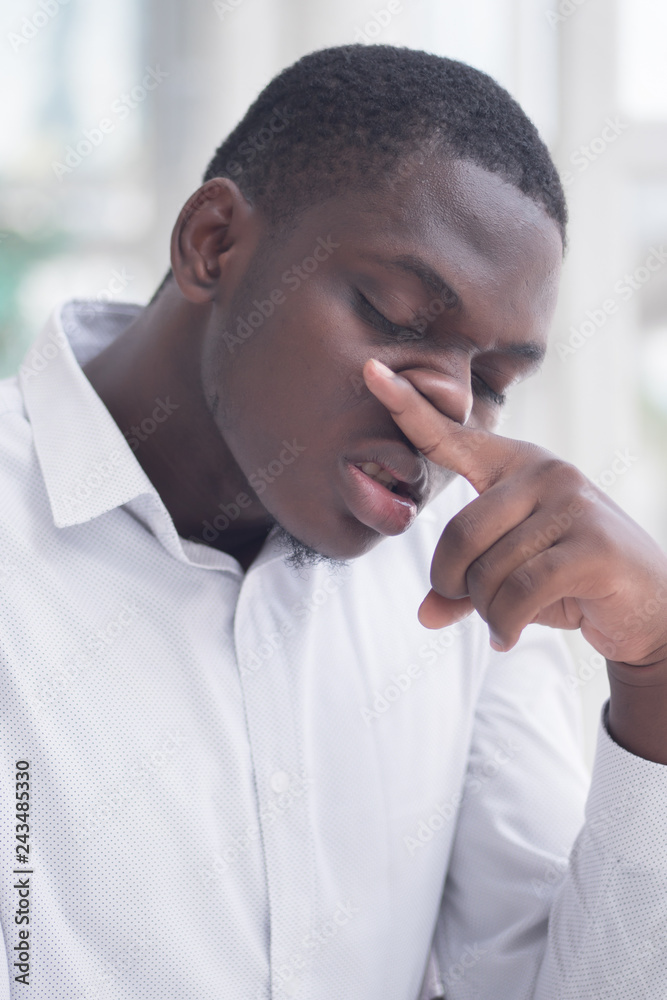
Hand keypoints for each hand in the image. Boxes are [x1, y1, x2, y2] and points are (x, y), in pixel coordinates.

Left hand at [362, 358, 666, 670]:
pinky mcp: (592, 544)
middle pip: (460, 533)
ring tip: (503, 622)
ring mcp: (572, 504)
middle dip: (452, 583)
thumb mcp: (508, 575)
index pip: (452, 436)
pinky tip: (509, 637)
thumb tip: (425, 614)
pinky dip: (505, 626)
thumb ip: (463, 586)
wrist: (651, 606)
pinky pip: (519, 592)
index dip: (408, 407)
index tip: (368, 371)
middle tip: (464, 605)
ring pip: (488, 570)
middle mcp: (545, 472)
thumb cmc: (568, 581)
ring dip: (486, 611)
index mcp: (516, 465)